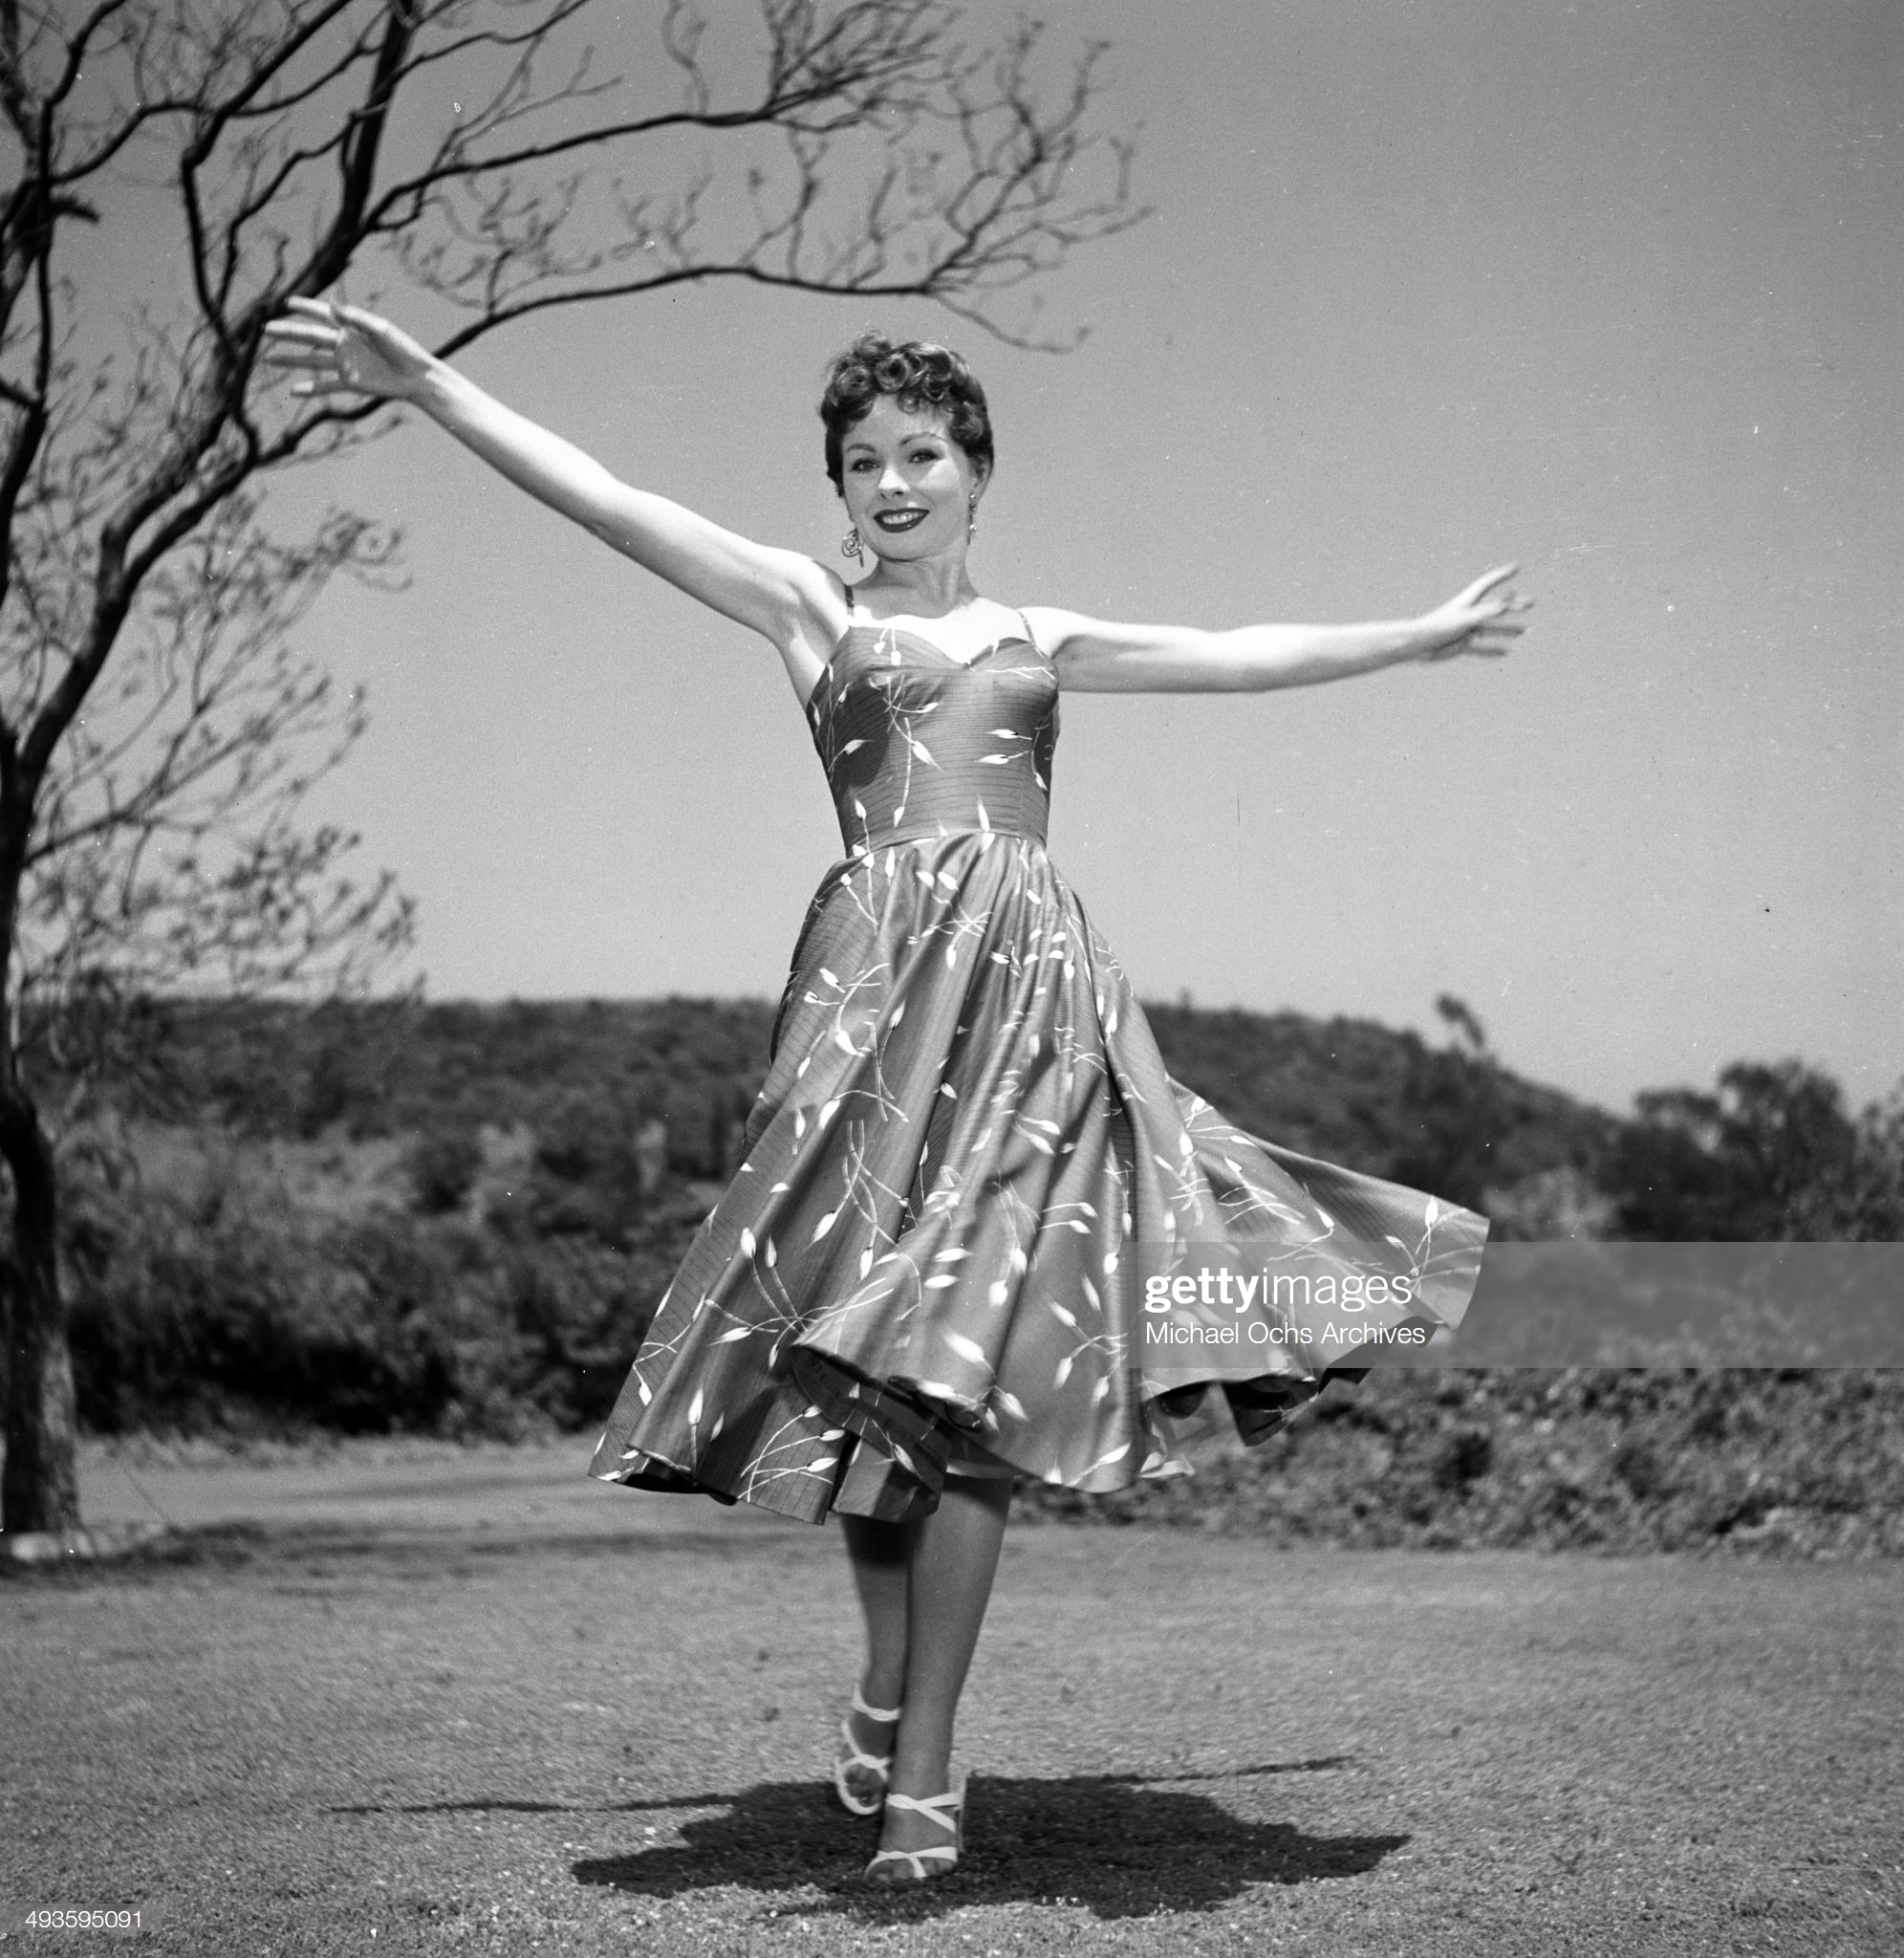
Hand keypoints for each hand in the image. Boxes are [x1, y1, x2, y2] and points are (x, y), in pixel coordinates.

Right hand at [260, 296, 436, 403]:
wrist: (417, 377)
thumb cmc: (402, 349)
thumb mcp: (380, 330)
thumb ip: (355, 318)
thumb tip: (331, 306)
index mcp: (351, 327)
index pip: (322, 314)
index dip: (305, 308)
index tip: (287, 303)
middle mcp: (344, 343)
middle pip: (309, 336)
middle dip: (288, 333)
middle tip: (266, 328)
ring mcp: (345, 364)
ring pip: (311, 361)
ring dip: (290, 360)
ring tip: (268, 359)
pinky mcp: (351, 382)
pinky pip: (326, 386)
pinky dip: (310, 389)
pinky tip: (293, 391)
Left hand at [1416, 564, 1530, 661]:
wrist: (1417, 646)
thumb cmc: (1439, 628)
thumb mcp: (1466, 618)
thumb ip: (1486, 612)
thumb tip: (1506, 605)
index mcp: (1468, 602)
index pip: (1488, 584)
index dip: (1502, 576)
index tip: (1516, 567)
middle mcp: (1469, 614)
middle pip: (1495, 607)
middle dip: (1513, 605)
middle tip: (1531, 603)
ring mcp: (1466, 630)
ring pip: (1492, 629)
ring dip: (1508, 629)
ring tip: (1525, 631)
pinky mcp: (1461, 644)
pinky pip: (1481, 648)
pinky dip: (1493, 650)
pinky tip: (1506, 653)